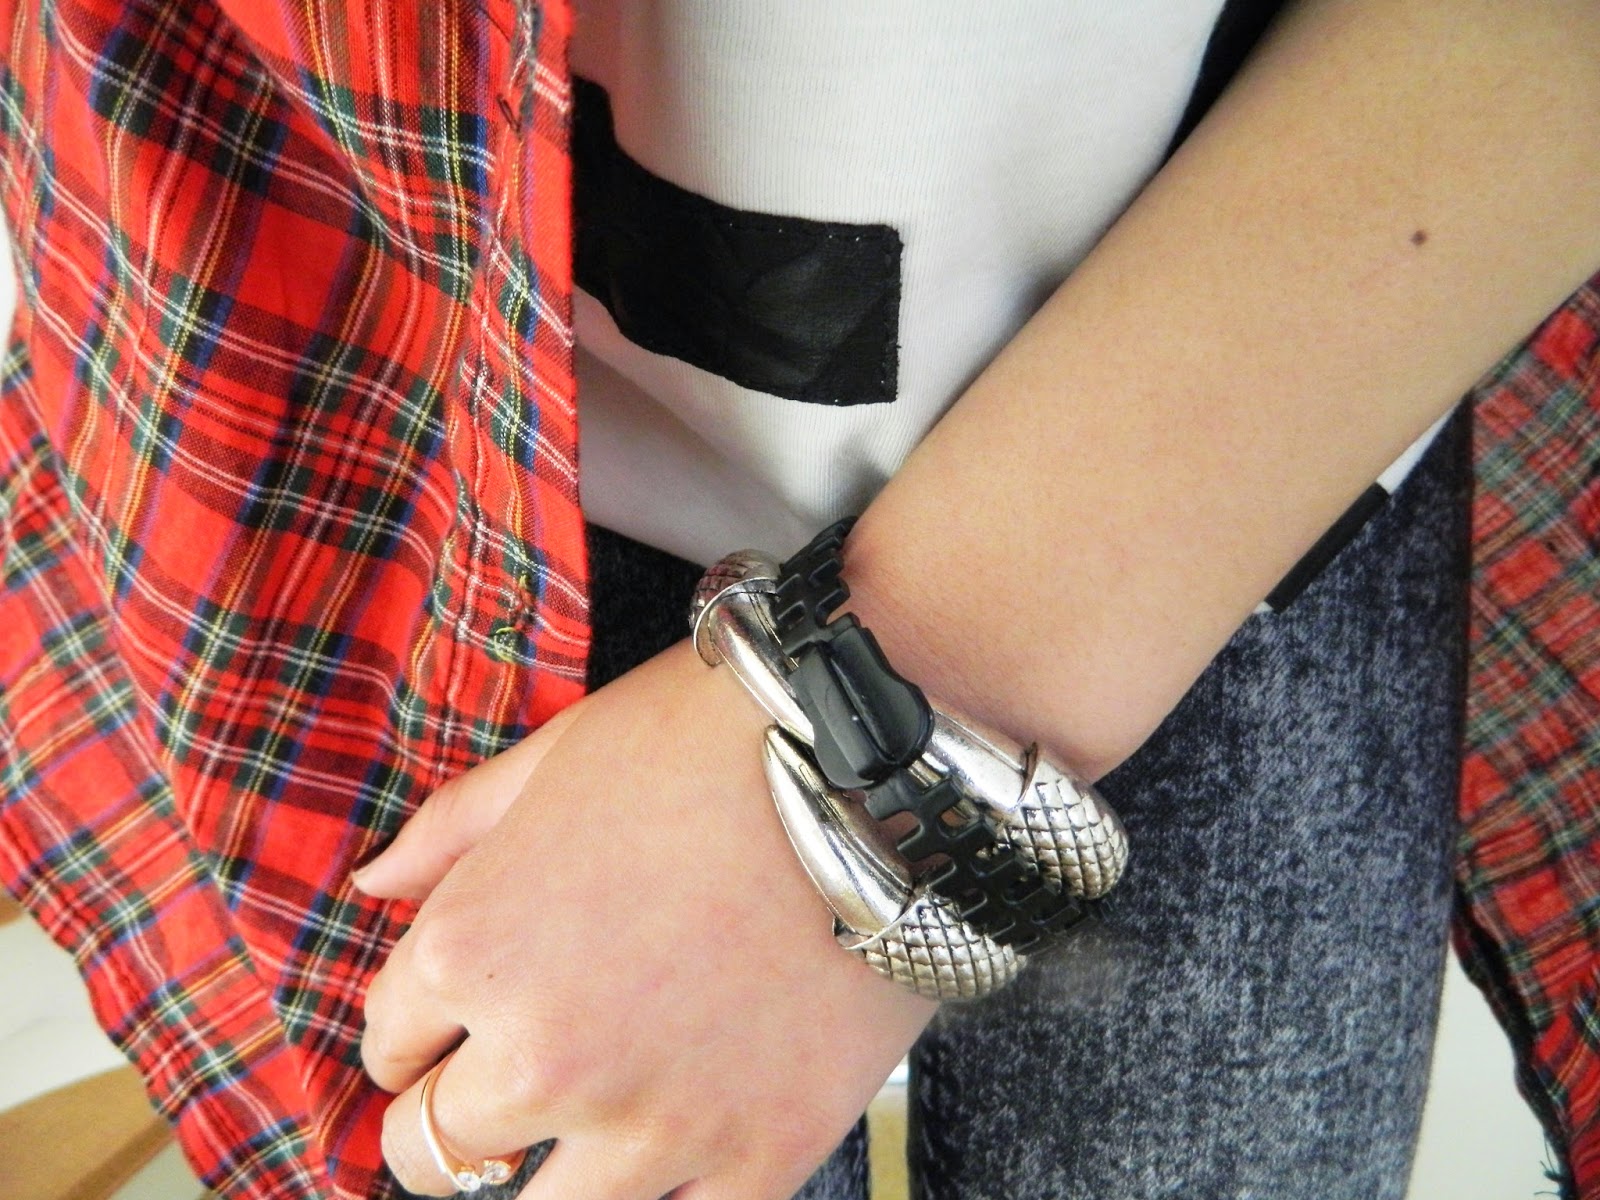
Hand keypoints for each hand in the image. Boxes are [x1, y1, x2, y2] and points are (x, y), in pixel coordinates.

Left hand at [354, 638, 937, 1198]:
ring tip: (579, 1134)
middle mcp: (542, 1055)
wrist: (882, 764)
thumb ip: (451, 829)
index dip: (411, 1032)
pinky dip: (666, 1194)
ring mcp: (653, 1121)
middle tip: (491, 1100)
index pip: (386, 1041)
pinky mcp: (760, 1153)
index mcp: (474, 950)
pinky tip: (673, 1154)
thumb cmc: (716, 740)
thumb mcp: (559, 752)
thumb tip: (373, 884)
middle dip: (450, 1122)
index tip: (443, 1032)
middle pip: (431, 1153)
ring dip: (540, 1180)